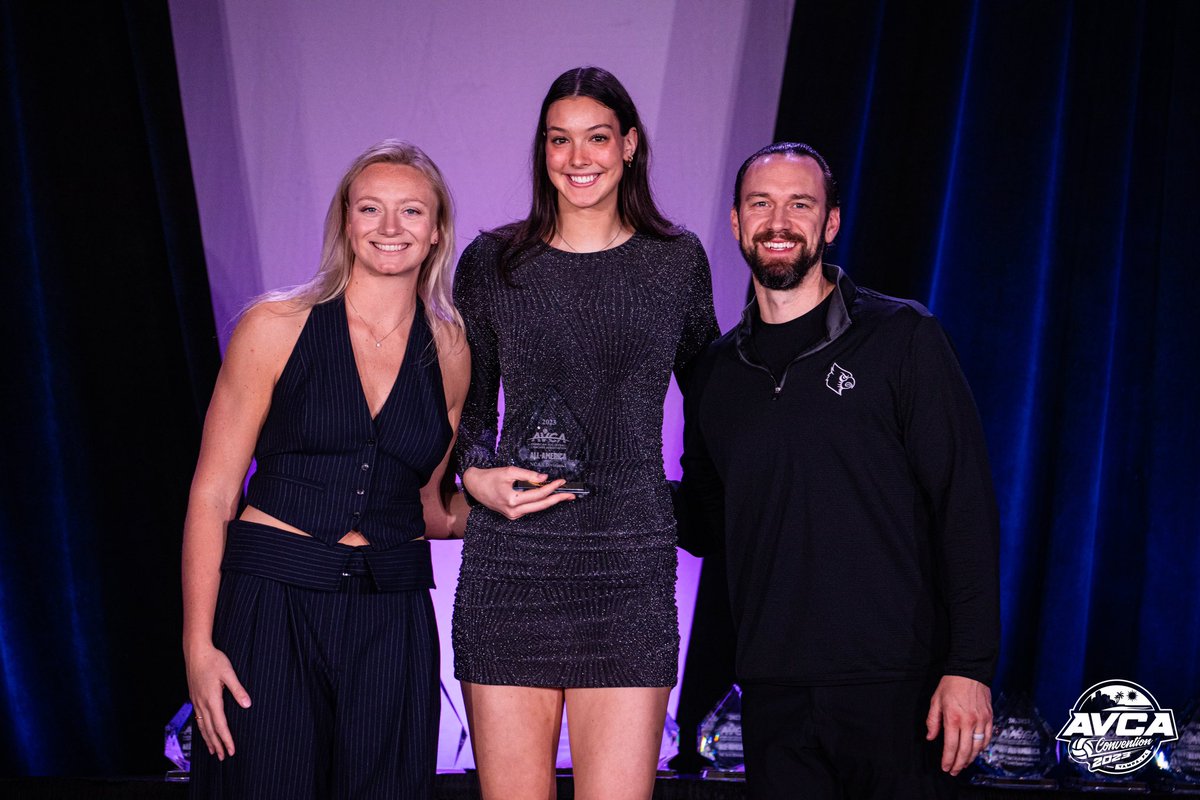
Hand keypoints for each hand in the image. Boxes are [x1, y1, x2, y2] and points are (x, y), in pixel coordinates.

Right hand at [186, 643, 250, 759]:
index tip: (232, 750)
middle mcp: (202, 704)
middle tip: (224, 757)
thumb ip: (238, 690)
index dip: (227, 739)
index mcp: (212, 699)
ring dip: (209, 740)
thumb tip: (247, 704)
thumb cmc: (214, 660)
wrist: (196, 652)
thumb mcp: (229, 673)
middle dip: (218, 744)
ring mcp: (196, 702)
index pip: (221, 725)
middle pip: (210, 730)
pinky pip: (198, 719)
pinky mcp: (194, 698)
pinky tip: (205, 733)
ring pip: (202, 726)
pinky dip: (202, 730)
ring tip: (214, 751)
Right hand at [462, 466, 575, 519]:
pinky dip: (540, 502)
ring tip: (563, 495)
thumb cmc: (490, 478)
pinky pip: (530, 509)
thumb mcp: (509, 471)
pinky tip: (548, 497)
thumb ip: (528, 474)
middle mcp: (514, 511)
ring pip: (537, 508)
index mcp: (512, 500)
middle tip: (571, 495)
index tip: (561, 481)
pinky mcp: (513, 514)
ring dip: (550, 501)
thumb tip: (544, 478)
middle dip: (558, 499)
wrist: (475, 486)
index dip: (552, 488)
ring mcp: (513, 515)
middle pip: (541, 506)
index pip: (538, 495)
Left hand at [925, 675, 991, 775]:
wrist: (970, 670)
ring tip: (964, 764)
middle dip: (959, 764)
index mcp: (953, 718)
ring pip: (978, 747)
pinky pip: (988, 738)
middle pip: (965, 750)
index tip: (945, 767)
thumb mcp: (936, 701)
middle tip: (954, 771)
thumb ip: (932, 721)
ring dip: (971, 759)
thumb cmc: (951, 684)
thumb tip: (931, 737)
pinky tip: (976, 751)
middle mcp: (969, 722)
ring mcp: (981, 721)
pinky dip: (982, 748)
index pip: (951, 746)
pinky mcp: (989, 718)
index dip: (948, 759)